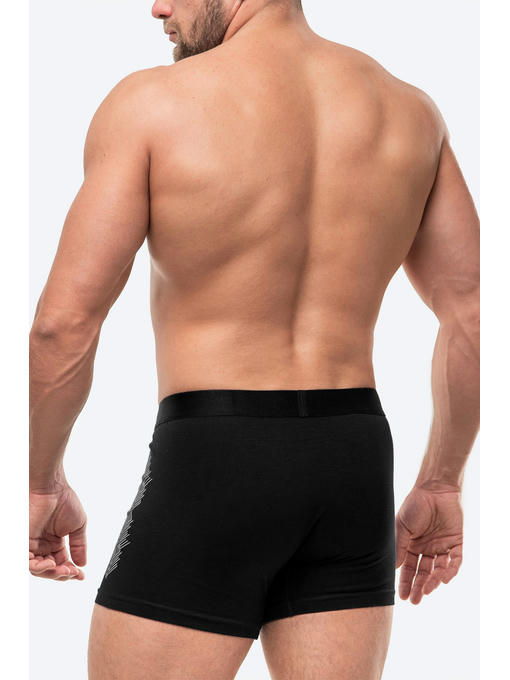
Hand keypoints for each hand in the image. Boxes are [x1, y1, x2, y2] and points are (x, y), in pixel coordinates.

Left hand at [29, 484, 86, 580]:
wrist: (52, 487)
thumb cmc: (64, 500)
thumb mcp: (78, 526)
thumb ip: (79, 545)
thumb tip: (82, 563)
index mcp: (54, 542)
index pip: (61, 563)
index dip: (70, 572)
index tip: (81, 575)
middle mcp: (42, 545)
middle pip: (49, 569)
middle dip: (62, 574)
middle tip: (73, 573)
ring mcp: (32, 544)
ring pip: (38, 569)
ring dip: (51, 573)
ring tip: (63, 570)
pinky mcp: (24, 542)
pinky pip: (27, 561)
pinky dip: (38, 567)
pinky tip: (51, 564)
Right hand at [395, 484, 462, 603]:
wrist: (434, 490)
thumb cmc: (414, 505)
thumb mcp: (402, 527)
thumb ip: (399, 547)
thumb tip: (393, 568)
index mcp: (412, 545)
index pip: (409, 568)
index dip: (406, 582)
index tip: (402, 596)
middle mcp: (426, 548)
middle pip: (423, 572)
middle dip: (418, 587)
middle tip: (415, 601)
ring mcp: (441, 546)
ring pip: (438, 570)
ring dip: (433, 581)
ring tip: (426, 591)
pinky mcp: (456, 543)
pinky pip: (455, 561)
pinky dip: (450, 571)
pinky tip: (442, 578)